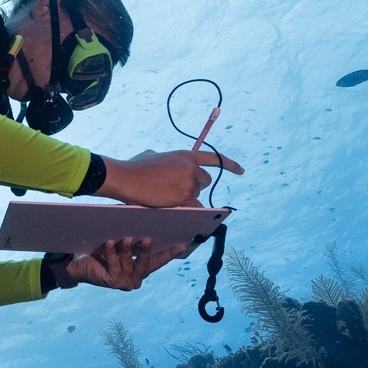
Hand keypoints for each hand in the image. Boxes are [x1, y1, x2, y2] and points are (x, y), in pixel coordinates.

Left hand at [60, 237, 187, 290]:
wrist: (77, 264)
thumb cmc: (100, 250)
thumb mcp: (120, 240)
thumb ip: (132, 232)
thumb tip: (143, 212)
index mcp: (141, 268)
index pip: (159, 260)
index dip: (171, 253)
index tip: (183, 244)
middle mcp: (137, 277)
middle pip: (146, 263)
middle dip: (146, 250)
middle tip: (148, 238)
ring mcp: (126, 282)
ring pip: (130, 263)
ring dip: (127, 250)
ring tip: (125, 238)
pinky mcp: (113, 282)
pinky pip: (114, 265)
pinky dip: (111, 253)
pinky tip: (109, 242)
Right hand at [98, 148, 243, 207]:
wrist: (127, 177)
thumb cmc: (134, 167)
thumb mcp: (152, 154)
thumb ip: (165, 158)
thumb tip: (161, 160)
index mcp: (185, 155)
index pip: (213, 158)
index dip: (229, 164)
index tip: (240, 170)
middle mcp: (191, 168)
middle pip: (204, 181)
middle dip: (194, 187)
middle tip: (177, 190)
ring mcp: (188, 183)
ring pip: (195, 196)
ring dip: (185, 198)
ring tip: (165, 196)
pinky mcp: (183, 198)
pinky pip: (195, 208)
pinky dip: (191, 211)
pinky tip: (185, 212)